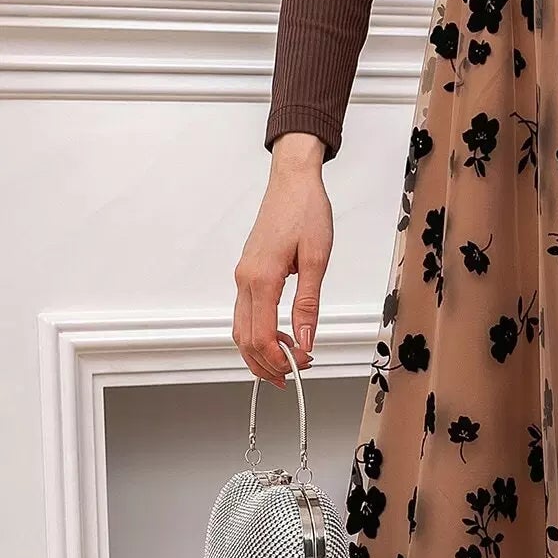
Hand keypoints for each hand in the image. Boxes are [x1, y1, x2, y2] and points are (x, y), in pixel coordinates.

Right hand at [233, 132, 332, 385]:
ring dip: (259, 352)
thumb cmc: (306, 213)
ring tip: (286, 364)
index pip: (262, 335)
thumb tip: (307, 340)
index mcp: (261, 279)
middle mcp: (245, 280)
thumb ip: (308, 303)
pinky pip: (245, 313)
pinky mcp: (247, 273)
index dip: (280, 359)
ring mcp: (242, 276)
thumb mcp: (316, 260)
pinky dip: (257, 334)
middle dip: (267, 363)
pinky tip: (278, 339)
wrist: (292, 182)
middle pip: (245, 339)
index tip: (302, 366)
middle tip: (294, 375)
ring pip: (240, 329)